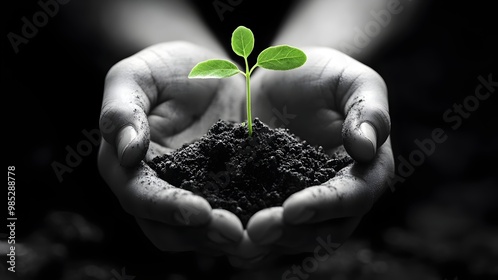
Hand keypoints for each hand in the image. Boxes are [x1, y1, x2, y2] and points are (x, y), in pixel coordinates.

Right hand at [97, 41, 245, 254]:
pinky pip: (233, 215)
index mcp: (126, 166)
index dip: (166, 207)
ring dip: (225, 239)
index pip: (139, 196)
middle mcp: (156, 189)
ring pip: (199, 233)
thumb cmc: (166, 68)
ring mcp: (191, 194)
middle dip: (199, 235)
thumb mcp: (138, 75)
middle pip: (168, 229)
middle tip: (234, 233)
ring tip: (256, 238)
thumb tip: (125, 152)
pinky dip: (248, 224)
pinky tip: (272, 224)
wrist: (209, 72)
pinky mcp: (223, 191)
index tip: (200, 211)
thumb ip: (122, 109)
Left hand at [233, 47, 393, 266]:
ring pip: (297, 237)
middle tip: (258, 229)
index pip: (355, 194)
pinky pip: (268, 227)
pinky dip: (251, 240)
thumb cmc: (322, 74)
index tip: (293, 207)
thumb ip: (367, 109)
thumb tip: (367, 148)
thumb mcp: (349, 79)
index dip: (327, 205)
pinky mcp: (274, 201)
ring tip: (239, 241)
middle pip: (326, 229)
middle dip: (293, 233)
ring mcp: (306, 202)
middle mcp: (339, 194)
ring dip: (270, 244)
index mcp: (367, 168)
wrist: (282, 79)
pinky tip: (227, 240)